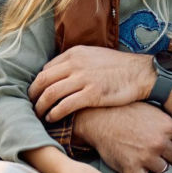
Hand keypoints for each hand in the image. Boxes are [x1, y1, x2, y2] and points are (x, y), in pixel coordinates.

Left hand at [29, 45, 155, 120]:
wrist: (141, 73)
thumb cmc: (119, 67)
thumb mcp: (94, 56)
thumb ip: (77, 62)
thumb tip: (61, 74)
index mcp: (74, 53)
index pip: (46, 69)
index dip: (38, 84)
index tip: (36, 94)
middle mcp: (76, 64)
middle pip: (43, 81)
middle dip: (33, 95)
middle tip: (30, 106)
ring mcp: (83, 79)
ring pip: (50, 94)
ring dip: (41, 107)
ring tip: (39, 115)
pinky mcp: (92, 94)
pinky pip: (65, 105)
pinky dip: (54, 113)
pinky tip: (52, 119)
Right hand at [74, 104, 171, 172]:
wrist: (100, 119)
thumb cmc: (126, 112)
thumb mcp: (153, 111)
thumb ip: (169, 125)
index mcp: (168, 127)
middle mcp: (160, 143)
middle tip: (170, 160)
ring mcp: (146, 157)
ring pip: (166, 171)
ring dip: (162, 170)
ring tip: (157, 167)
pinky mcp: (132, 168)